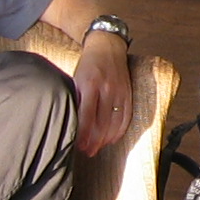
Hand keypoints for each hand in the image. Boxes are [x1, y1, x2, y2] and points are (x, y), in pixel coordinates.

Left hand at [73, 31, 133, 157]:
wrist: (108, 46)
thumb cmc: (88, 64)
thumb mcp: (75, 77)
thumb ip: (75, 98)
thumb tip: (70, 122)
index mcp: (90, 85)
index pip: (86, 115)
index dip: (82, 133)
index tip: (78, 145)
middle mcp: (107, 89)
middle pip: (102, 122)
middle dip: (94, 141)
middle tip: (87, 152)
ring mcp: (120, 92)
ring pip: (115, 122)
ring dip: (106, 139)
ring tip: (97, 148)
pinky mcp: (129, 93)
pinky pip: (126, 117)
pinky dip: (120, 130)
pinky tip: (112, 138)